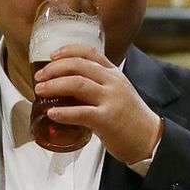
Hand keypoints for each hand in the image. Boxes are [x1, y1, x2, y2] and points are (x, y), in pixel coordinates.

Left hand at [33, 44, 161, 162]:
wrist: (149, 138)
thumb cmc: (131, 118)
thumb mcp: (118, 92)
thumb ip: (98, 84)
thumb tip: (68, 84)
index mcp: (114, 74)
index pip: (90, 52)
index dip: (68, 50)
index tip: (52, 55)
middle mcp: (113, 83)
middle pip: (79, 66)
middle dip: (54, 69)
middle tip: (39, 77)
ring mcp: (111, 100)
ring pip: (77, 84)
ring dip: (54, 86)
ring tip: (40, 91)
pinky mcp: (107, 120)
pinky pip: (81, 113)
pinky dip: (63, 112)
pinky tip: (52, 113)